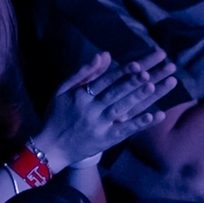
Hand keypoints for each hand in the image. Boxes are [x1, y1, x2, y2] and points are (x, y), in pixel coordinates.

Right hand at [34, 49, 175, 167]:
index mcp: (80, 96)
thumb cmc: (56, 115)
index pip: (104, 81)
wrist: (50, 148)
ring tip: (153, 87)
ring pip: (121, 109)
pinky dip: (139, 123)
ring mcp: (98, 126)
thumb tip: (102, 55)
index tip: (137, 64)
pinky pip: (124, 130)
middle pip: (115, 93)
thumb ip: (82, 72)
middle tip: (149, 73)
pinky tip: (153, 116)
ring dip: (137, 98)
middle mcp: (90, 110)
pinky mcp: (105, 140)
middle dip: (132, 83)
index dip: (121, 72)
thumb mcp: (62, 90)